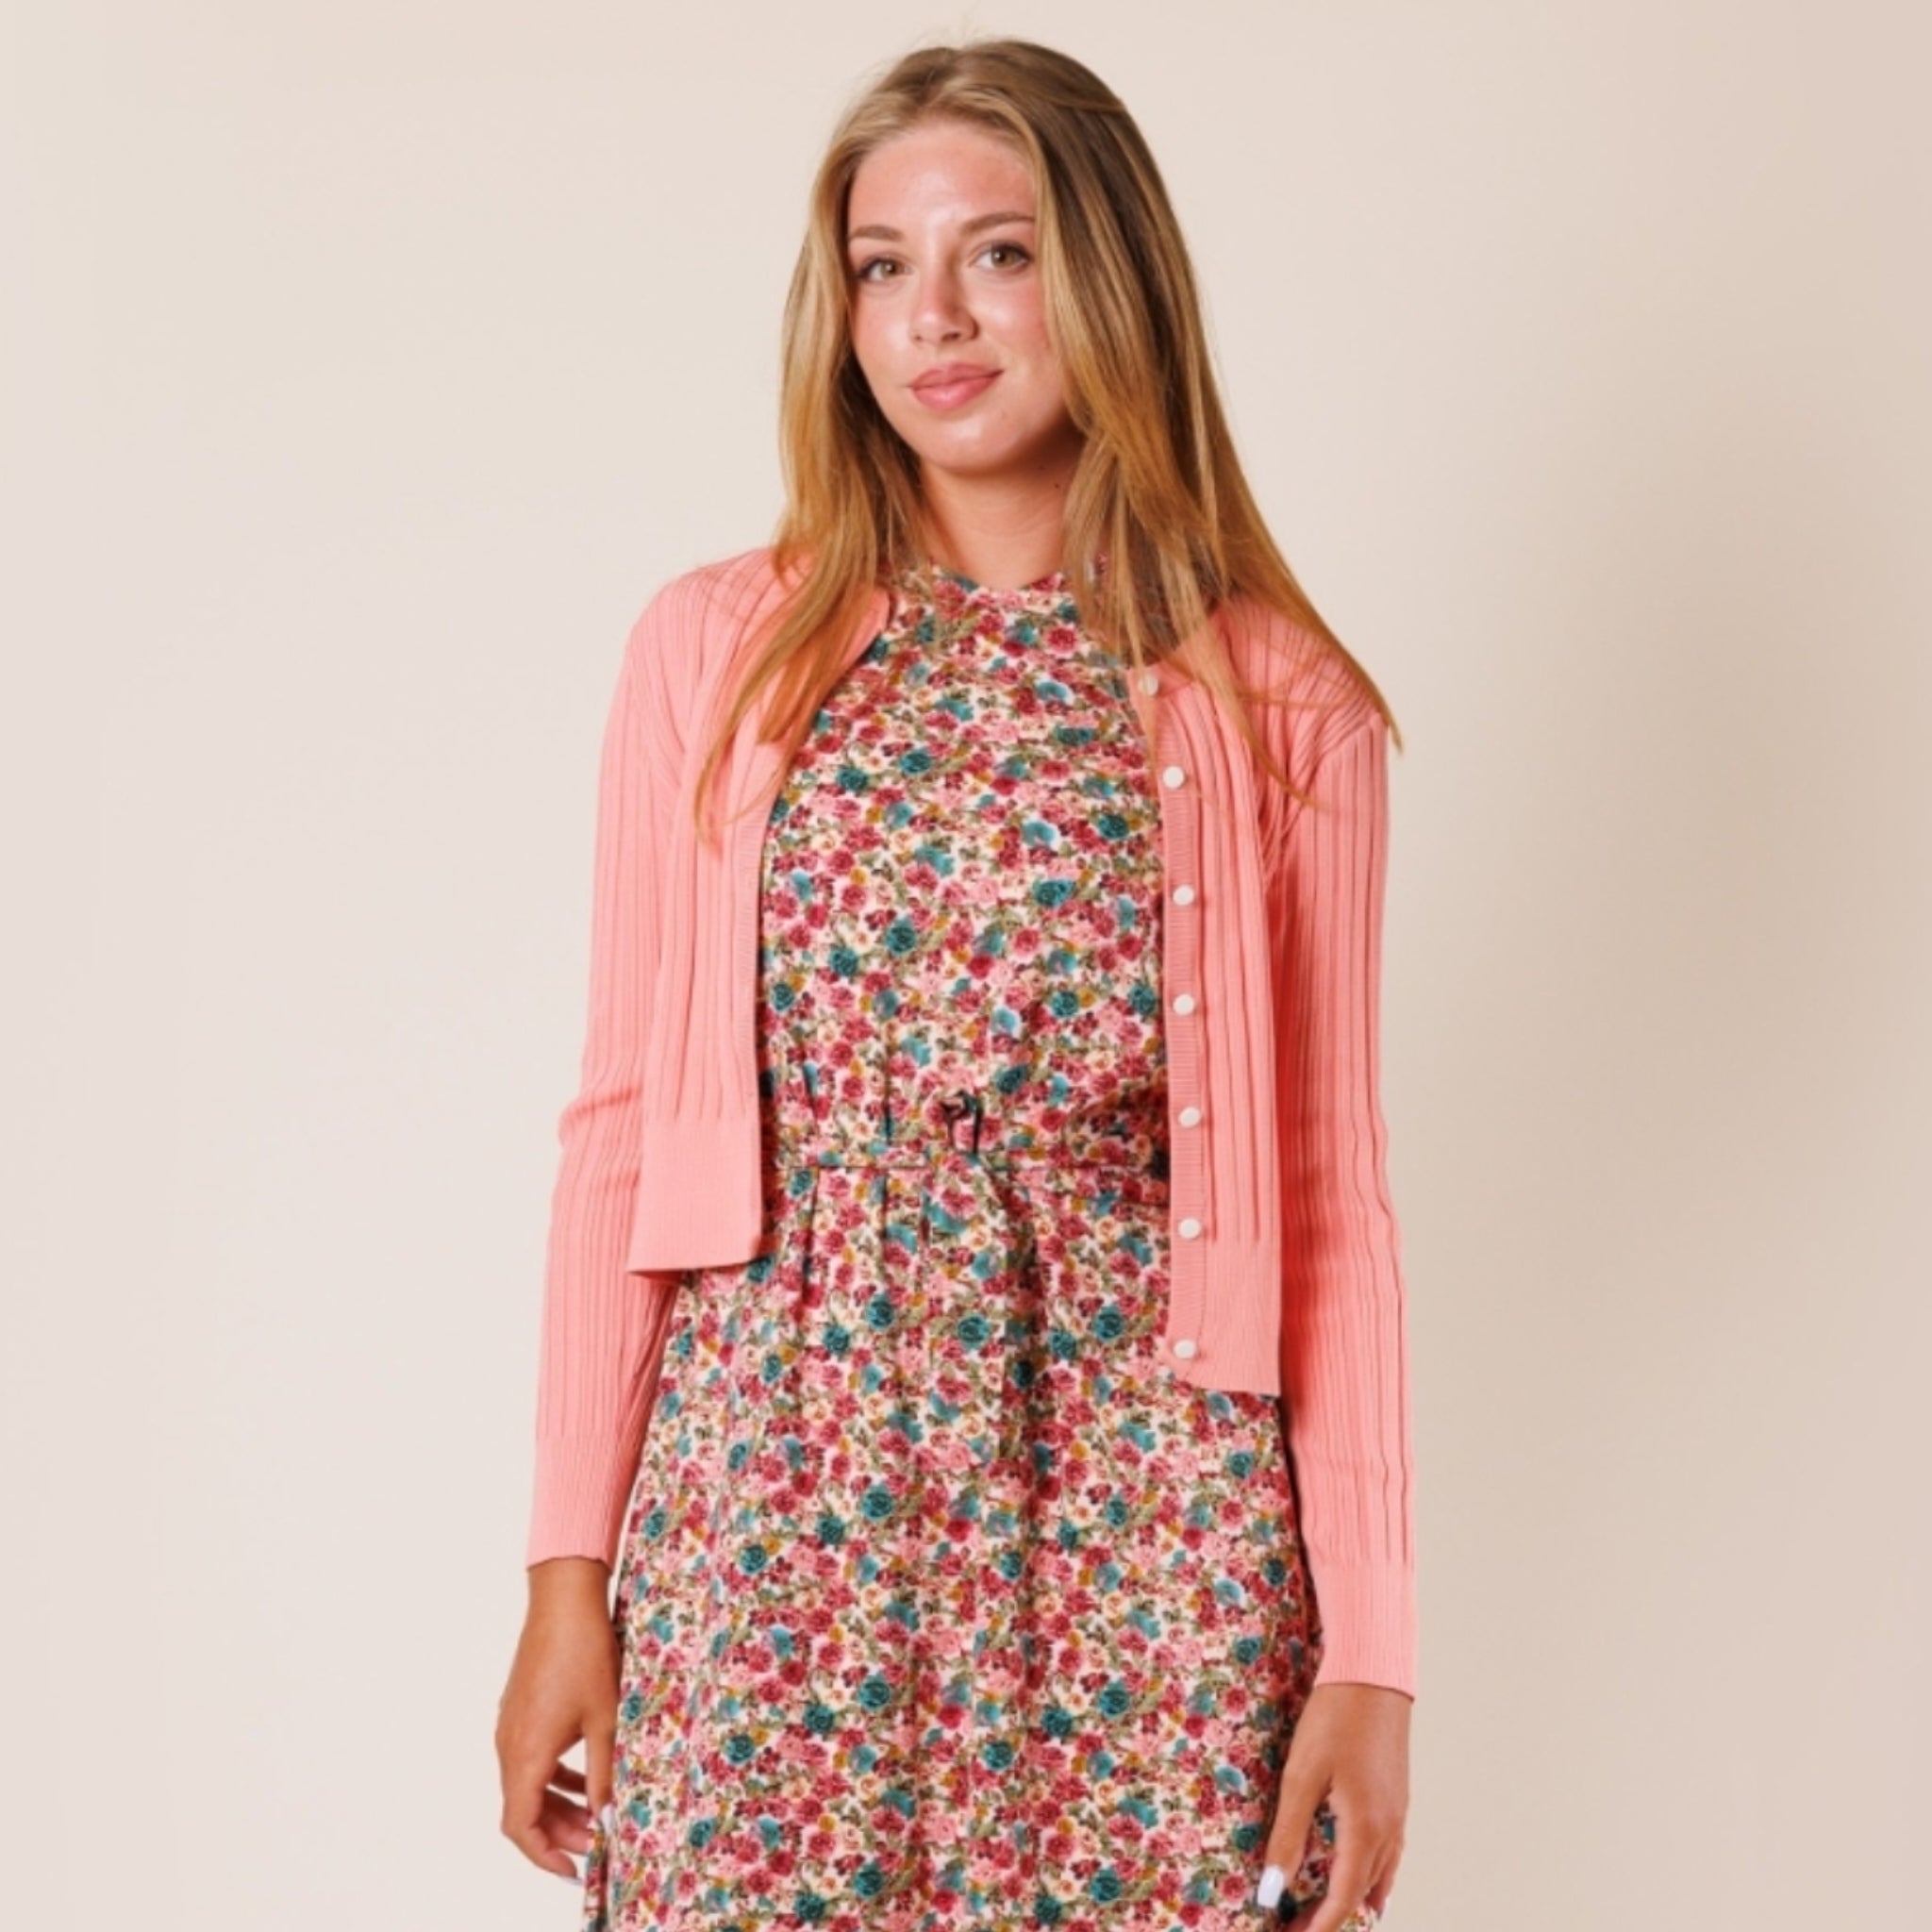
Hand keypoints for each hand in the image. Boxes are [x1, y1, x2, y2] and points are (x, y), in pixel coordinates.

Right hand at [495, 1557, 620, 1881]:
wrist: (563, 1599)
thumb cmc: (586, 1653)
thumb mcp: (605, 1718)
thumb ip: (604, 1773)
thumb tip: (608, 1816)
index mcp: (525, 1752)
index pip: (520, 1827)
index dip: (544, 1856)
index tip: (575, 1868)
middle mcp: (508, 1744)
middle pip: (522, 1810)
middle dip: (558, 1834)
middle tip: (597, 1842)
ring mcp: (510, 1725)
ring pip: (525, 1785)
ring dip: (556, 1805)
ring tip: (595, 1813)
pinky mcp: (518, 1709)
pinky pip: (528, 1759)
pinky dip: (552, 1777)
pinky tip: (584, 1775)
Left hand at [1257, 1681, 1411, 1929]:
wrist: (1373, 1675)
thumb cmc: (1333, 1720)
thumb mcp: (1301, 1777)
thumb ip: (1288, 1837)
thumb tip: (1270, 1893)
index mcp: (1365, 1830)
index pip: (1343, 1900)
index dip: (1318, 1927)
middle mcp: (1389, 1830)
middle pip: (1362, 1895)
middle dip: (1330, 1918)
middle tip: (1294, 1926)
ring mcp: (1399, 1815)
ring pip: (1379, 1878)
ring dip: (1352, 1901)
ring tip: (1320, 1914)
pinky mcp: (1398, 1798)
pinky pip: (1389, 1856)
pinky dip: (1372, 1879)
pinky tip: (1363, 1882)